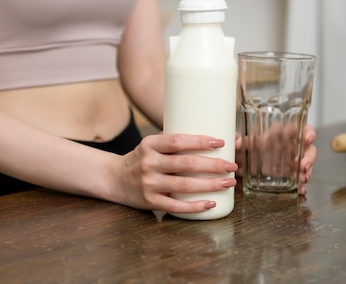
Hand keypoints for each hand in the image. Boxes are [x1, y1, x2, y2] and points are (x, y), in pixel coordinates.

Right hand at [116, 134, 237, 213]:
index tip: (220, 143)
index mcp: (149, 145)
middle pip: (186, 164)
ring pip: (184, 186)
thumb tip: (214, 139)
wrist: (113, 179)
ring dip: (210, 185)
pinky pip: (176, 206)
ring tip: (228, 182)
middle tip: (232, 165)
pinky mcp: (150, 201)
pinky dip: (195, 206)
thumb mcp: (151, 145)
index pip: (177, 141)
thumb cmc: (141, 159)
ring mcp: (149, 184)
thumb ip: (175, 141)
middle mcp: (148, 163)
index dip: (199, 141)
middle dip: (213, 165)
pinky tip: (211, 203)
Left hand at [235, 125, 316, 194]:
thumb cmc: (255, 146)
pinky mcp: (293, 173)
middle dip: (308, 158)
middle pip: (309, 149)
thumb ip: (244, 142)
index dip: (309, 133)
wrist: (250, 160)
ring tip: (302, 179)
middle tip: (303, 165)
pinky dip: (301, 184)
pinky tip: (301, 189)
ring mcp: (295, 160)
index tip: (308, 139)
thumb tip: (237, 142)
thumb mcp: (250, 143)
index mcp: (287, 135)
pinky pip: (301, 177)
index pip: (303, 130)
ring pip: (306, 164)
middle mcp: (294, 147)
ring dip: (306, 172)